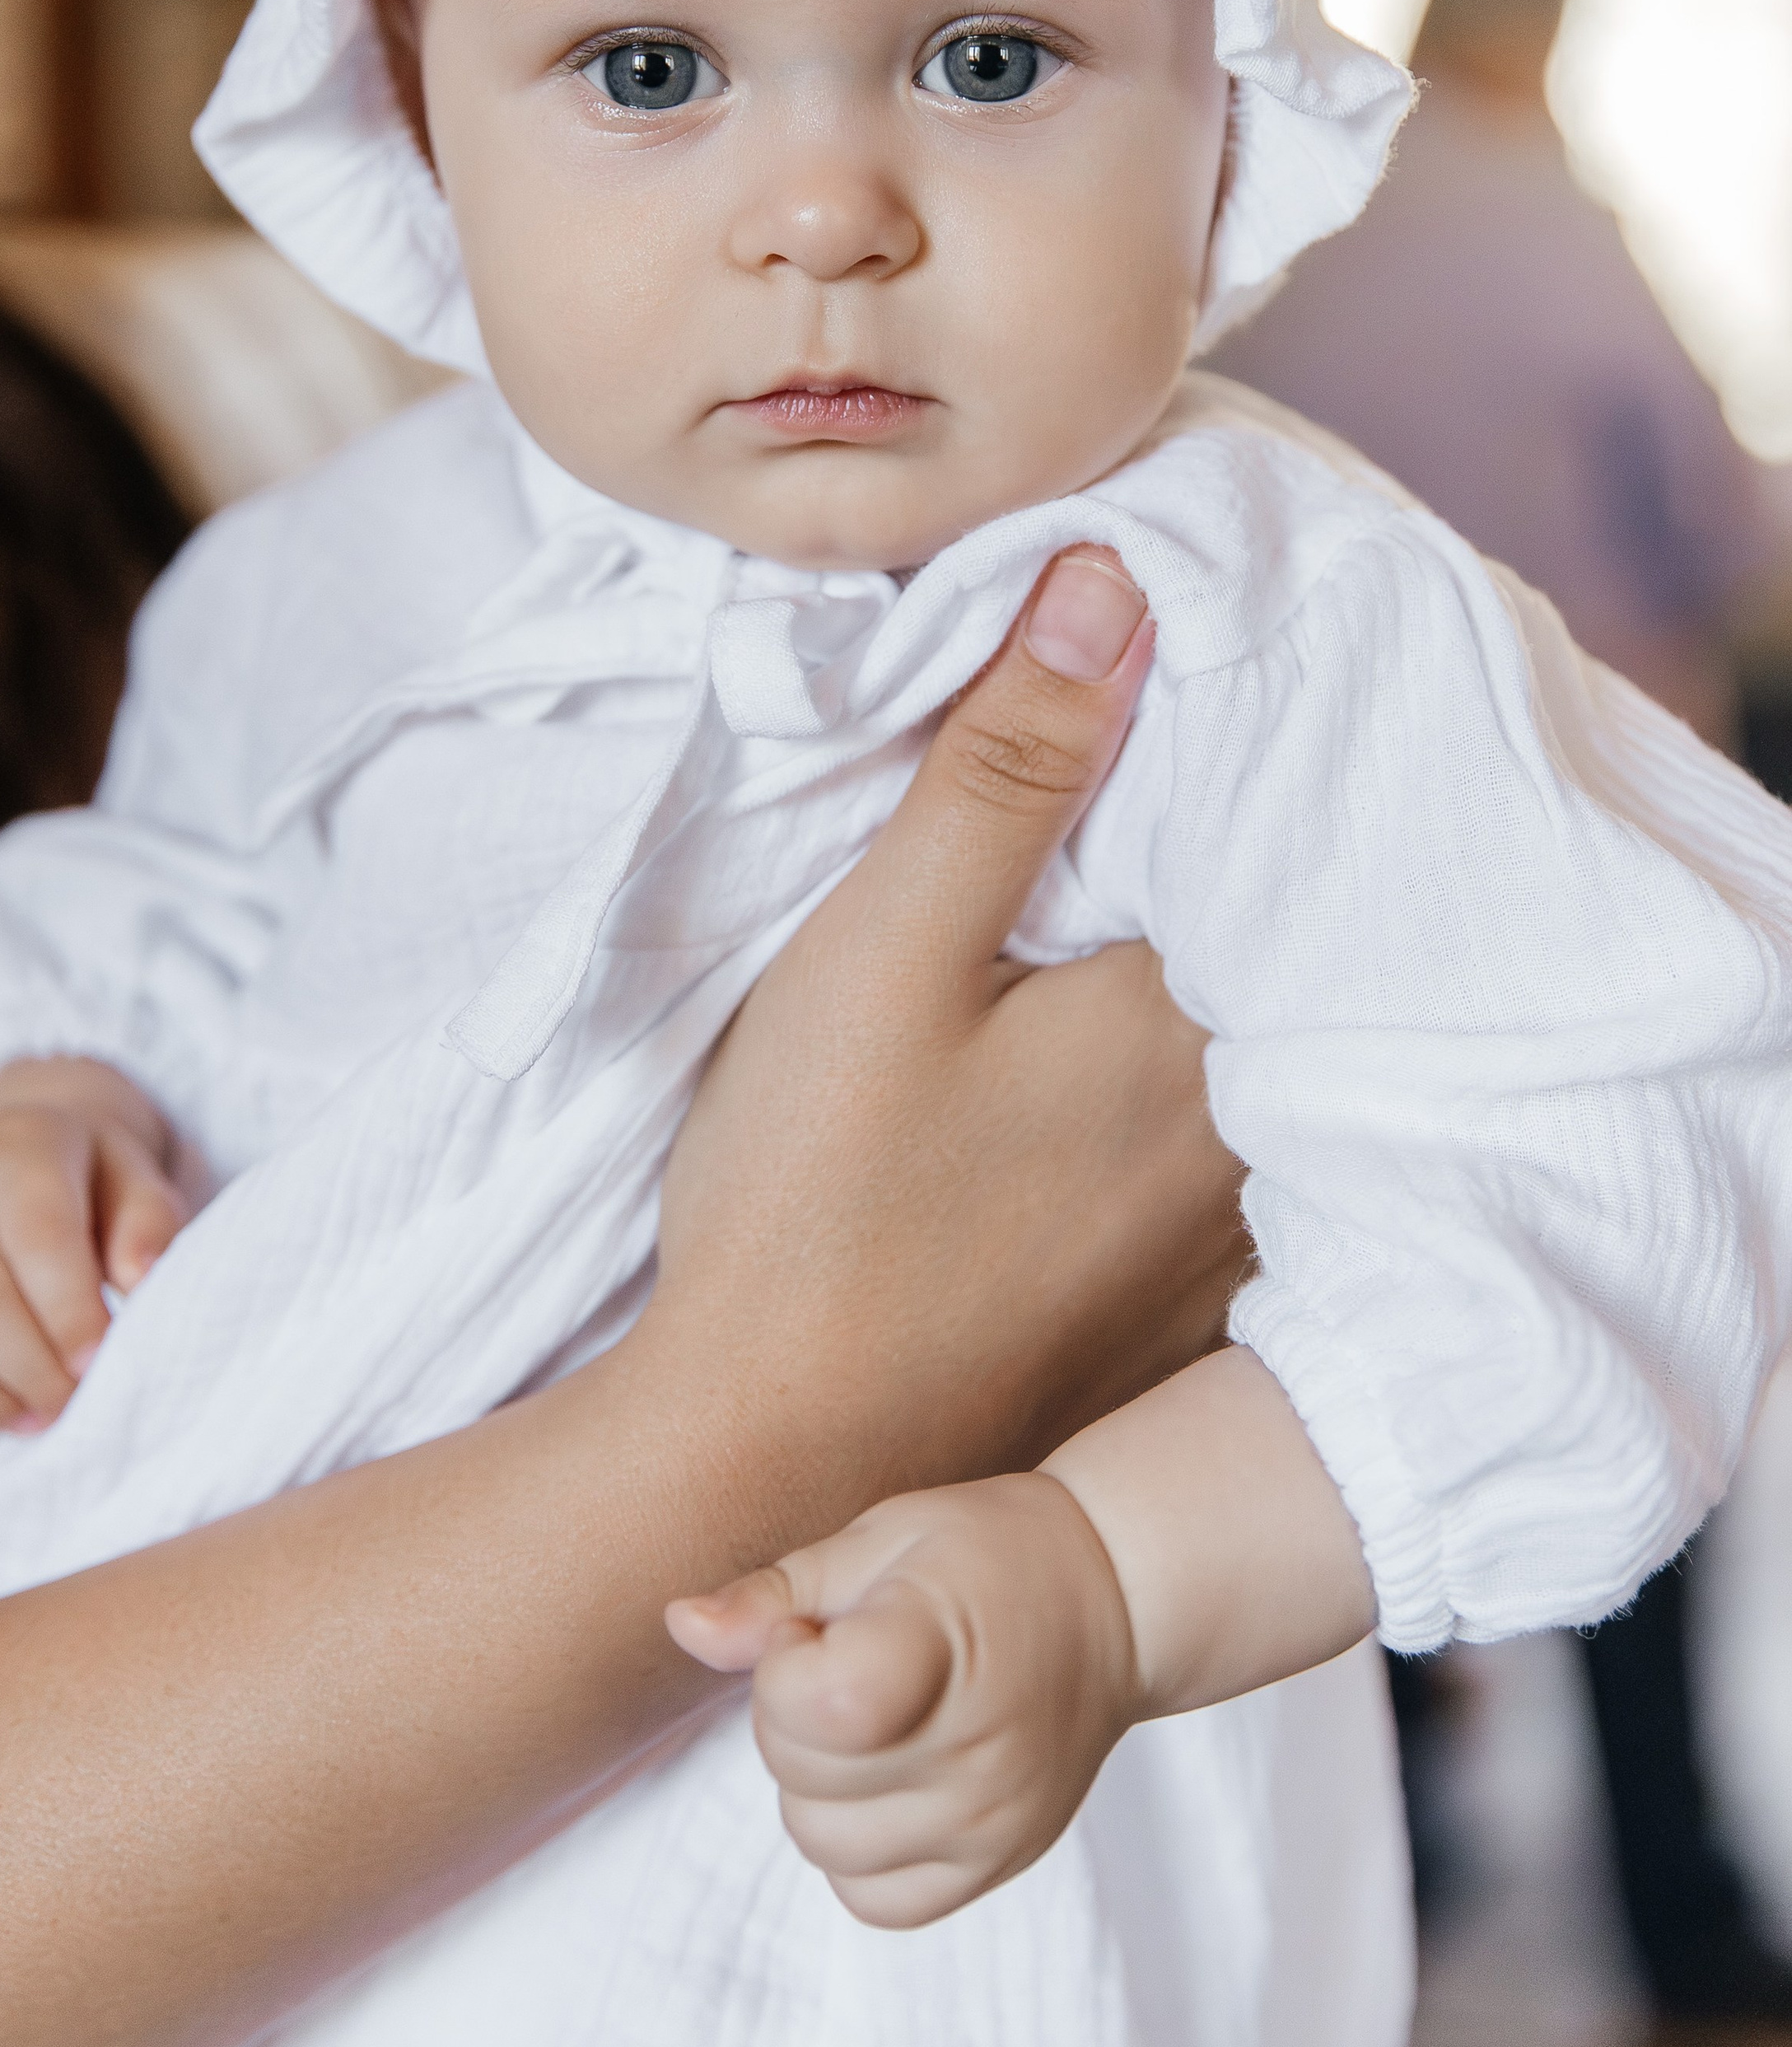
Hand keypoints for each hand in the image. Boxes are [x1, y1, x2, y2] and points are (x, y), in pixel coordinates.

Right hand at [0, 1058, 185, 1448]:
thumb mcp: (132, 1178)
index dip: (70, 1314)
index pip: (37, 1238)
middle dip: (31, 1371)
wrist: (3, 1147)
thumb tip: (139, 1279)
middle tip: (71, 1404)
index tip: (99, 1365)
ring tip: (29, 1420)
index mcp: (14, 1151)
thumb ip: (148, 1223)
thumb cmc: (83, 1181)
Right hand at [645, 546, 1245, 1533]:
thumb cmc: (807, 1204)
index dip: (1219, 742)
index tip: (1168, 678)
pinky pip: (1247, 1161)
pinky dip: (1208, 1095)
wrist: (764, 1465)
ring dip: (1226, 980)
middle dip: (1231, 854)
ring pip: (1270, 1056)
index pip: (1273, 831)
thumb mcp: (881, 952)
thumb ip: (1003, 768)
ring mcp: (1233, 1240)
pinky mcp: (1189, 1313)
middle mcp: (1255, 1132)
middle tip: (1143, 778)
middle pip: (1282, 944)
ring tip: (1137, 912)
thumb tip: (1117, 581)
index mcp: (1194, 1022)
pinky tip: (1119, 1077)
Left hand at [669, 1471, 1138, 1928]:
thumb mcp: (879, 1538)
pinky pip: (873, 1898)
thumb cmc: (985, 1552)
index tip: (820, 1625)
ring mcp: (992, 1822)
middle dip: (790, 1713)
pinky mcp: (997, 1866)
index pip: (818, 1706)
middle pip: (800, 1774)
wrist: (1115, 1596)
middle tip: (849, 1656)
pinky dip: (855, 1847)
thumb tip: (680, 1626)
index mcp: (942, 1645)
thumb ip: (774, 1595)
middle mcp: (977, 1751)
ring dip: (816, 1781)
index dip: (784, 1664)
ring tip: (873, 1718)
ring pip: (821, 1842)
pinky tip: (887, 1779)